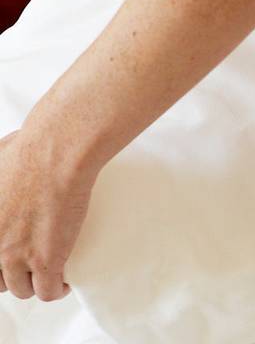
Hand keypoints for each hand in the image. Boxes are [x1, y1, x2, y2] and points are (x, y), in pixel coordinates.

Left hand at [0, 128, 95, 300]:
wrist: (56, 152)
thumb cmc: (27, 148)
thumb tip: (3, 170)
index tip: (5, 260)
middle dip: (9, 276)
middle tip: (25, 265)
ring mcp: (15, 256)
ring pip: (21, 289)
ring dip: (33, 284)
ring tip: (46, 275)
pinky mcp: (46, 260)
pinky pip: (47, 291)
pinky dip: (55, 291)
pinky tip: (62, 283)